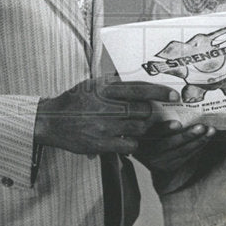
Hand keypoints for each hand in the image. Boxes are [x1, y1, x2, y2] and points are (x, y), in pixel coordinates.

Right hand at [35, 76, 176, 155]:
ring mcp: (104, 127)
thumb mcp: (93, 84)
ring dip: (141, 128)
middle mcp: (106, 107)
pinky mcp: (100, 144)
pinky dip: (132, 143)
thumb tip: (140, 80)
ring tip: (132, 126)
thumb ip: (115, 83)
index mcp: (105, 89)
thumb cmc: (75, 100)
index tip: (174, 95)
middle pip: (143, 111)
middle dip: (148, 113)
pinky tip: (125, 139)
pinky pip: (129, 145)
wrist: (51, 121)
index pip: (139, 89)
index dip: (160, 92)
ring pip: (139, 129)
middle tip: (144, 114)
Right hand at [134, 120, 215, 174]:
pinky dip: (199, 145)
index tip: (177, 123)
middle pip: (168, 144)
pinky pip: (187, 156)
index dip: (164, 129)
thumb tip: (168, 92)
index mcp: (138, 137)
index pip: (151, 133)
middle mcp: (146, 152)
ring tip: (209, 130)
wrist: (151, 152)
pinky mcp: (170, 166)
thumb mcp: (146, 120)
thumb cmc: (151, 127)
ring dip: (197, 140)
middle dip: (186, 135)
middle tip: (200, 127)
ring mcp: (159, 161)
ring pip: (181, 151)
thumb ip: (151, 112)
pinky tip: (208, 136)